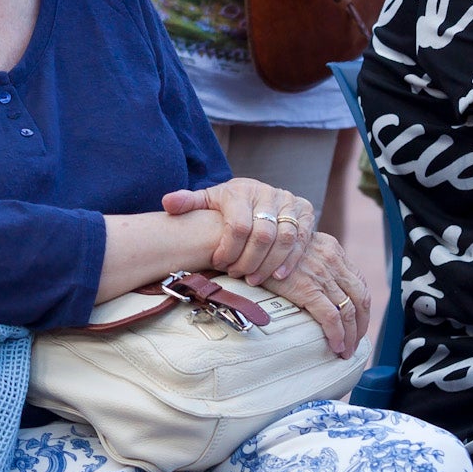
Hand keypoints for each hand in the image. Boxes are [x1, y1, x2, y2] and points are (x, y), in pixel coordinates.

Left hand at [166, 177, 317, 284]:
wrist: (256, 194)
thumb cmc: (228, 203)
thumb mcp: (207, 200)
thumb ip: (188, 202)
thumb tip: (168, 203)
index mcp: (241, 191)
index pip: (238, 225)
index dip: (228, 250)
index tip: (218, 263)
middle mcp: (268, 194)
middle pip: (262, 235)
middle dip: (248, 261)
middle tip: (236, 275)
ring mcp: (288, 202)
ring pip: (284, 239)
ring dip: (269, 264)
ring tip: (254, 280)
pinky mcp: (305, 212)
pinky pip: (302, 240)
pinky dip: (290, 261)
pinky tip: (277, 276)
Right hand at [273, 230, 372, 356]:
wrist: (250, 243)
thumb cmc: (268, 250)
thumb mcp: (298, 247)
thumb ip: (313, 261)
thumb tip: (317, 286)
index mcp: (332, 249)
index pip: (359, 282)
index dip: (362, 306)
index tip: (358, 323)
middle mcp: (332, 260)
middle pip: (360, 298)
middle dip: (361, 324)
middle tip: (355, 343)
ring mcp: (321, 275)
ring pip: (349, 311)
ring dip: (351, 335)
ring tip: (346, 350)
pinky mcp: (307, 289)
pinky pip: (331, 317)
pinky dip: (338, 334)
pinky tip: (336, 346)